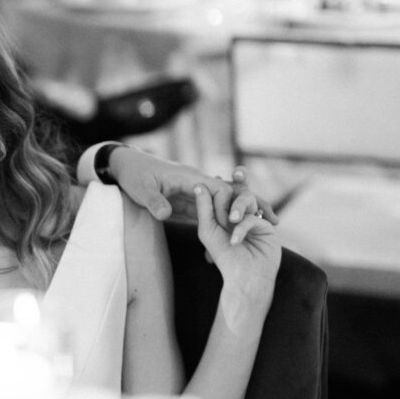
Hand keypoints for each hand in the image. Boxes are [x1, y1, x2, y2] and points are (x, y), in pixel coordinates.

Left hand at [108, 146, 278, 228]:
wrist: (127, 166)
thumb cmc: (133, 176)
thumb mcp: (141, 190)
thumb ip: (154, 202)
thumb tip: (167, 214)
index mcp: (190, 178)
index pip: (219, 189)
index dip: (230, 206)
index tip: (237, 225)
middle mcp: (198, 183)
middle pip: (232, 194)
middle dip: (251, 206)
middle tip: (272, 221)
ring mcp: (197, 191)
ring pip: (228, 201)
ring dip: (246, 212)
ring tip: (269, 225)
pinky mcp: (193, 200)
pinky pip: (215, 209)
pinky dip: (230, 219)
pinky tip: (242, 231)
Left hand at [194, 184, 280, 295]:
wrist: (244, 276)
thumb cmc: (223, 254)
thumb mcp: (208, 229)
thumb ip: (204, 208)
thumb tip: (199, 185)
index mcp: (225, 212)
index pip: (223, 192)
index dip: (221, 184)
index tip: (217, 176)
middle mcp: (241, 213)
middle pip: (237, 190)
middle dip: (232, 189)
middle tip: (224, 187)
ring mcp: (255, 217)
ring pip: (247, 198)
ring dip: (237, 207)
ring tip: (231, 220)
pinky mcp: (266, 226)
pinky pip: (252, 218)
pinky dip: (241, 229)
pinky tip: (235, 241)